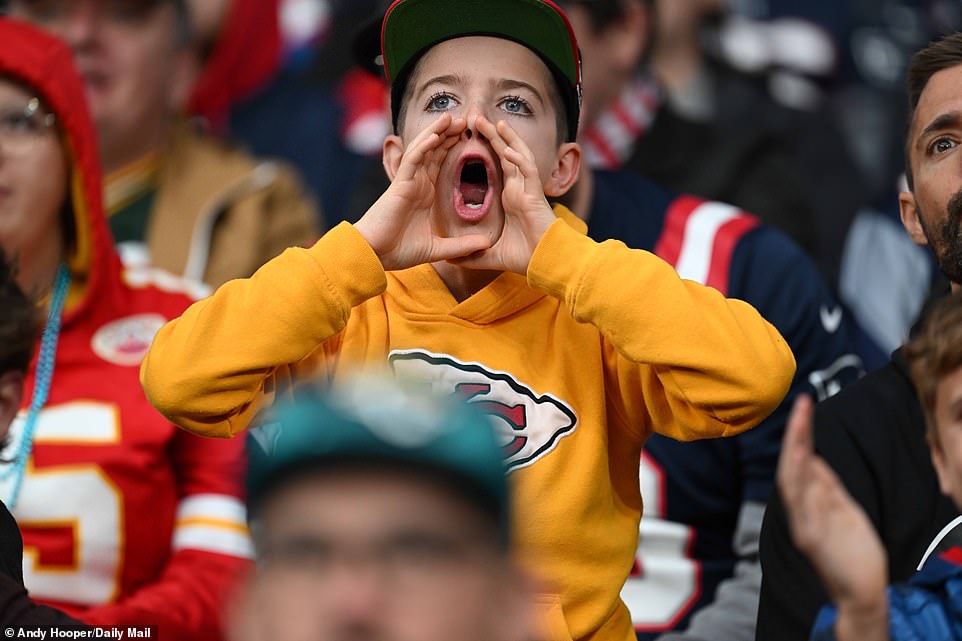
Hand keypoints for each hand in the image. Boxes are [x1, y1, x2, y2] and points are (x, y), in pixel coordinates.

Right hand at [355, 114, 492, 270]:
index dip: (453, 148)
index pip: (440, 163)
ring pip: (423, 150)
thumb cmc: (400, 251)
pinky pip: (413, 160)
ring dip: (437, 132)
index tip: (470, 136)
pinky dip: (424, 146)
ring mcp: (408, 182)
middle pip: (434, 151)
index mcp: (425, 194)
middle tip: (466, 119)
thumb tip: (487, 245)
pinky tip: (436, 135)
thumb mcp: (438, 249)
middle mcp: (417, 184)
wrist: (376, 256)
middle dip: (448, 134)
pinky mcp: (399, 185)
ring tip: (452, 117)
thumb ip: (461, 245)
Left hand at [452, 117, 556, 274]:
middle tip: (475, 118)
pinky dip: (518, 159)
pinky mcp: (536, 195)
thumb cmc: (526, 257)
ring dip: (506, 138)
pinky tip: (507, 149)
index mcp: (511, 196)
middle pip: (505, 154)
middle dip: (492, 135)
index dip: (486, 149)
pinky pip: (528, 172)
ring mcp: (529, 189)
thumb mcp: (491, 255)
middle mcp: (520, 188)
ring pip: (518, 156)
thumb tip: (451, 261)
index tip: (469, 136)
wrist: (547, 264)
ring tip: (493, 121)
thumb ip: (472, 254)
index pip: (497, 165)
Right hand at [777, 395, 888, 640]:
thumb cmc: (852, 552)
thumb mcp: (842, 509)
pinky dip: (803, 488)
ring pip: (793, 485)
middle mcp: (800, 512)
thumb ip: (826, 484)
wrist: (860, 592)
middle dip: (796, 436)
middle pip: (792, 467)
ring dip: (795, 455)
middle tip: (802, 406)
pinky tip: (807, 467)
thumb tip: (812, 455)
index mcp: (808, 502)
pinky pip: (804, 510)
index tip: (805, 405)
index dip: (801, 433)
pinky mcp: (812, 541)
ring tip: (800, 428)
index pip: (800, 461)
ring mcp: (804, 526)